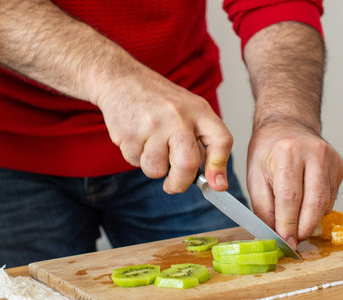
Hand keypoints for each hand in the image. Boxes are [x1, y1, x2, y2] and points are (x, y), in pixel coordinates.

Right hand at [95, 68, 232, 192]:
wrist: (121, 79)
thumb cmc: (157, 99)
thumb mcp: (186, 109)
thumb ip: (199, 140)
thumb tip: (210, 178)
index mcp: (198, 110)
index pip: (220, 140)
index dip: (220, 166)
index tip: (217, 185)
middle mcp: (178, 117)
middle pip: (188, 164)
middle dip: (180, 183)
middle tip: (173, 185)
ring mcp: (152, 125)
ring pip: (156, 169)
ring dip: (153, 167)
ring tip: (149, 146)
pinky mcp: (129, 134)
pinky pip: (135, 162)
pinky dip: (136, 156)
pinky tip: (136, 137)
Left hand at [247, 121, 342, 248]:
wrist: (286, 125)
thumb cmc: (266, 150)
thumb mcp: (253, 176)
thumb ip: (262, 206)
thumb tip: (272, 233)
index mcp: (286, 153)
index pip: (290, 197)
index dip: (288, 224)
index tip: (285, 242)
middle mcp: (313, 154)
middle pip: (314, 202)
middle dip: (303, 228)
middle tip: (292, 240)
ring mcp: (330, 159)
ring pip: (325, 202)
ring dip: (310, 220)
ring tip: (295, 225)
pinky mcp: (339, 166)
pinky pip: (331, 196)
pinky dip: (317, 208)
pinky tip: (304, 205)